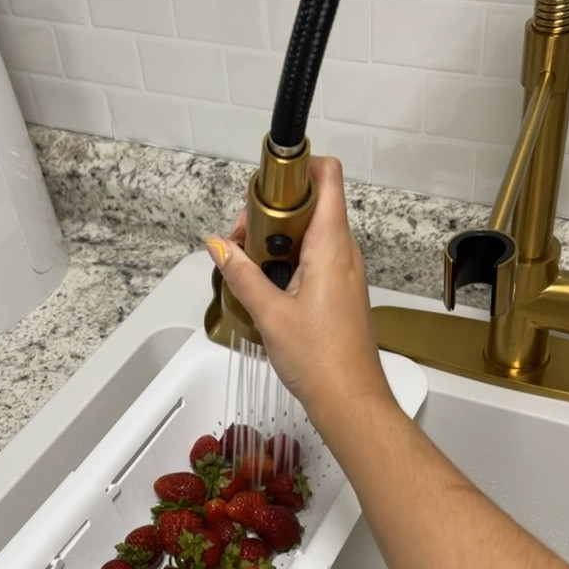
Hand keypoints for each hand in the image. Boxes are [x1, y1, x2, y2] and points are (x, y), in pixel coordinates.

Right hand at [204, 156, 392, 428]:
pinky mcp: (341, 290)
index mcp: (331, 244)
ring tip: (250, 268)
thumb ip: (241, 273)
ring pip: (310, 232)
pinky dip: (289, 262)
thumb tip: (217, 244)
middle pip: (310, 203)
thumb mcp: (269, 314)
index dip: (296, 168)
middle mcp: (344, 251)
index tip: (262, 187)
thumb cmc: (320, 360)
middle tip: (242, 241)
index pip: (327, 176)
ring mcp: (345, 271)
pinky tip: (268, 288)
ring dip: (277, 240)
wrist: (351, 400)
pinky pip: (315, 258)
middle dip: (271, 212)